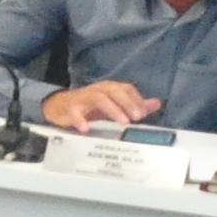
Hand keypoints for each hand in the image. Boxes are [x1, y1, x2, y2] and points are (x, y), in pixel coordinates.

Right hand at [43, 79, 161, 130]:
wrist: (60, 106)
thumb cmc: (90, 106)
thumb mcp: (114, 104)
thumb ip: (134, 104)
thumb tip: (156, 103)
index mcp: (109, 88)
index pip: (126, 88)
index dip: (136, 99)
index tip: (143, 113)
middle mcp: (97, 90)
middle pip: (114, 91)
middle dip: (127, 103)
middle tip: (137, 118)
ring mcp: (83, 98)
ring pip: (99, 98)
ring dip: (113, 109)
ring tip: (123, 122)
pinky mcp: (70, 108)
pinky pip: (75, 112)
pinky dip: (81, 120)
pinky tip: (86, 129)